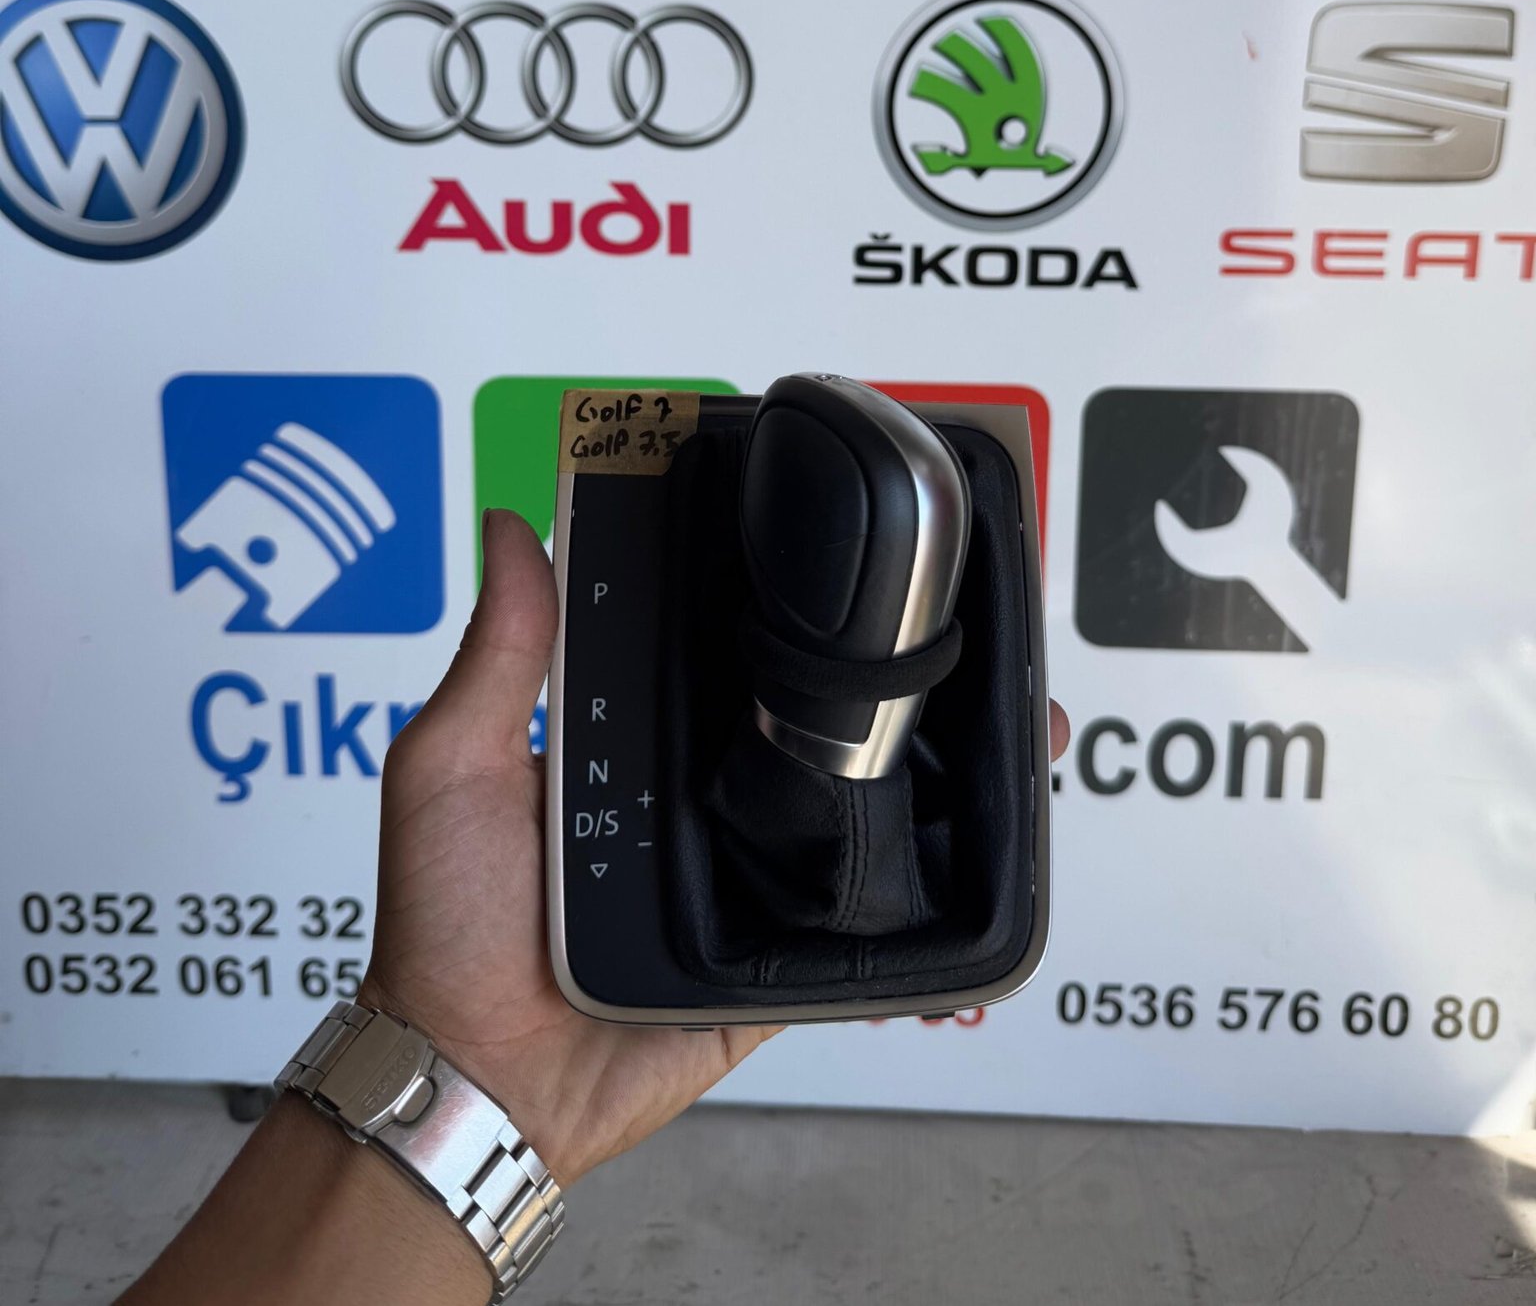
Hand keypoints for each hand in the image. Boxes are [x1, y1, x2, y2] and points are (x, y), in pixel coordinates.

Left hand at [364, 507, 1070, 1185]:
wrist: (480, 1083)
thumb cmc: (445, 925)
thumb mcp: (451, 767)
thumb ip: (498, 654)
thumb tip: (511, 522)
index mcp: (629, 737)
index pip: (714, 648)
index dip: (773, 600)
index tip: (842, 536)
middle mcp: (695, 795)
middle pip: (807, 724)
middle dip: (886, 681)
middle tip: (967, 628)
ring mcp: (743, 873)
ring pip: (856, 813)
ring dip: (934, 777)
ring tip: (1020, 725)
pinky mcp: (776, 958)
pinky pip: (862, 927)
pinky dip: (922, 899)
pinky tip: (993, 854)